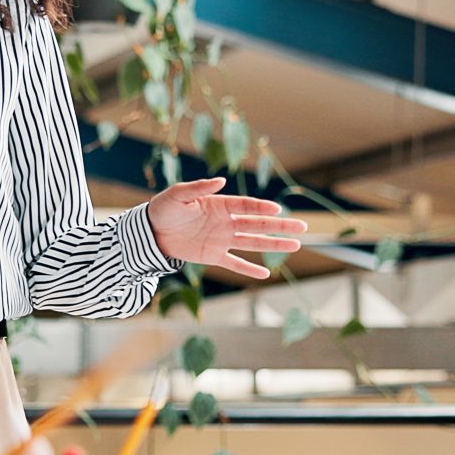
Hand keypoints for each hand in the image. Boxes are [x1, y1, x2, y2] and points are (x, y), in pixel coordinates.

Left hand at [146, 178, 307, 280]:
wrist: (151, 232)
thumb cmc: (164, 209)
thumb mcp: (177, 196)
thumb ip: (198, 188)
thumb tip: (221, 181)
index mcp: (220, 205)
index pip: (247, 206)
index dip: (262, 207)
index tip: (278, 209)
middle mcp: (226, 222)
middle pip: (258, 223)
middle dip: (280, 225)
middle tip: (303, 227)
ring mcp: (222, 239)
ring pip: (253, 242)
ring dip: (273, 244)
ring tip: (295, 245)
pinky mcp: (213, 256)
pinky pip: (234, 263)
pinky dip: (248, 269)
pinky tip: (266, 274)